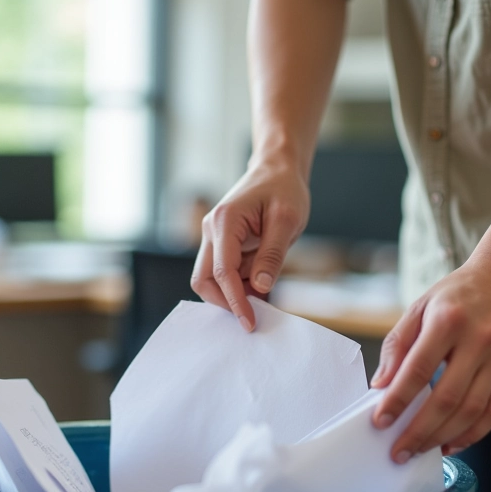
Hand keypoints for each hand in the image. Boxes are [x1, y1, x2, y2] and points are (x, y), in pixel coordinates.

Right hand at [191, 157, 308, 329]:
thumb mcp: (287, 221)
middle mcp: (211, 230)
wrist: (277, 169)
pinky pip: (224, 272)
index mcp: (225, 222)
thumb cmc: (284, 189)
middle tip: (253, 314)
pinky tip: (261, 283)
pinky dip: (240, 284)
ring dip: (234, 292)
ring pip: (211, 279)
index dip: (235, 302)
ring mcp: (213, 237)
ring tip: (263, 294)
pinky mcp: (221, 243)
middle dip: (225, 301)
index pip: (222, 272)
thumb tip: (261, 288)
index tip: (250, 322)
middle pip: (204, 280)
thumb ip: (272, 255)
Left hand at [371, 253, 490, 461]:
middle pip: (447, 398)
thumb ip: (398, 345)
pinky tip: (450, 444)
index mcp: (449, 321)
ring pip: (471, 411)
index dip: (398, 400)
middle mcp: (480, 340)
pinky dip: (471, 434)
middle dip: (418, 431)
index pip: (418, 369)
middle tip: (398, 452)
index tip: (380, 422)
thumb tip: (380, 386)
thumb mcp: (420, 307)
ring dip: (442, 437)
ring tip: (419, 451)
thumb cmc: (456, 295)